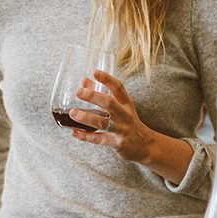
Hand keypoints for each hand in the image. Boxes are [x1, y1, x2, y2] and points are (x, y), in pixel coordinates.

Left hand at [68, 70, 193, 183]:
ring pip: (102, 122)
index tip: (95, 72)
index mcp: (126, 103)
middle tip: (78, 91)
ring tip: (72, 113)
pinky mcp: (116, 143)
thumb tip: (85, 80)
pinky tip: (74, 132)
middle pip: (109, 103)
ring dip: (86, 117)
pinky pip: (98, 139)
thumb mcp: (121, 106)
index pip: (118, 87)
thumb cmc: (128, 122)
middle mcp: (125, 115)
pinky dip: (85, 136)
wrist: (144, 145)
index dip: (107, 79)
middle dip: (93, 96)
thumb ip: (103, 93)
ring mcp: (121, 129)